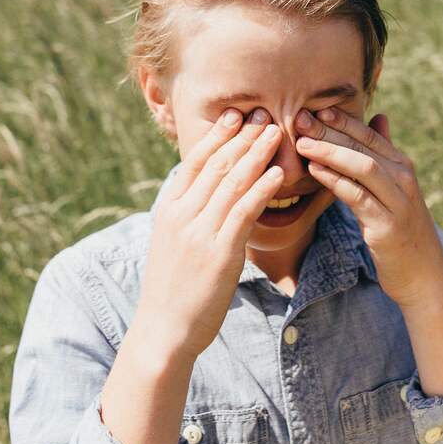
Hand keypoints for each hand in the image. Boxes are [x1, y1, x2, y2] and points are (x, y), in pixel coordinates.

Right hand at [135, 107, 284, 358]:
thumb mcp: (173, 243)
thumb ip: (188, 215)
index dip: (218, 136)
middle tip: (264, 114)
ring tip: (277, 133)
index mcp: (169, 210)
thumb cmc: (173, 289)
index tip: (236, 116)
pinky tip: (278, 174)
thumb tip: (205, 192)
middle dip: (242, 137)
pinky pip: (244, 212)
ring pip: (232, 182)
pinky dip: (262, 189)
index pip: (194, 162)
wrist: (164, 329)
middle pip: (216, 164)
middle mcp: (181, 215)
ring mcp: (199, 232)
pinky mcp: (219, 253)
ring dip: (257, 154)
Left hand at [294, 107, 442, 309]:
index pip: (370, 135)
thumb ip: (385, 154)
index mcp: (402, 167)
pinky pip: (358, 197)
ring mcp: (397, 202)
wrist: (423, 274)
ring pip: (363, 167)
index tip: (316, 109)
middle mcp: (403, 179)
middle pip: (364, 147)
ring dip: (331, 152)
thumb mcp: (396, 189)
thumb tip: (379, 117)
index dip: (343, 121)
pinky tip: (315, 171)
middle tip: (301, 119)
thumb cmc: (402, 230)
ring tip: (302, 142)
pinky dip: (336, 180)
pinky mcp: (387, 226)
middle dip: (331, 131)